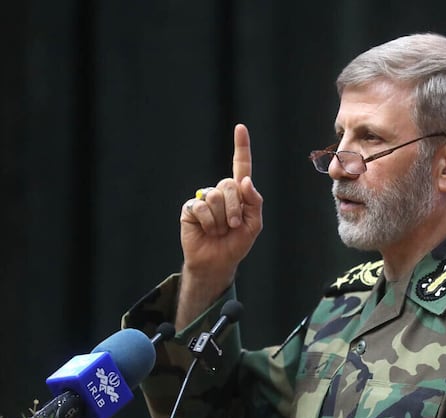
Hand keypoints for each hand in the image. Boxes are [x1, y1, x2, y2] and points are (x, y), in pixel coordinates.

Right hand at [176, 124, 262, 327]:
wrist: (217, 262)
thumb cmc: (236, 243)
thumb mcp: (254, 224)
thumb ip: (255, 202)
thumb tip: (245, 181)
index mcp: (238, 193)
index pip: (241, 166)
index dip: (241, 147)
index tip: (240, 128)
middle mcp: (221, 192)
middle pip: (229, 185)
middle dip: (235, 208)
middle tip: (234, 225)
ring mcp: (204, 199)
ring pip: (216, 197)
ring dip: (221, 219)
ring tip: (219, 230)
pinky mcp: (190, 208)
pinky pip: (201, 207)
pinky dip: (208, 222)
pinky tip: (207, 230)